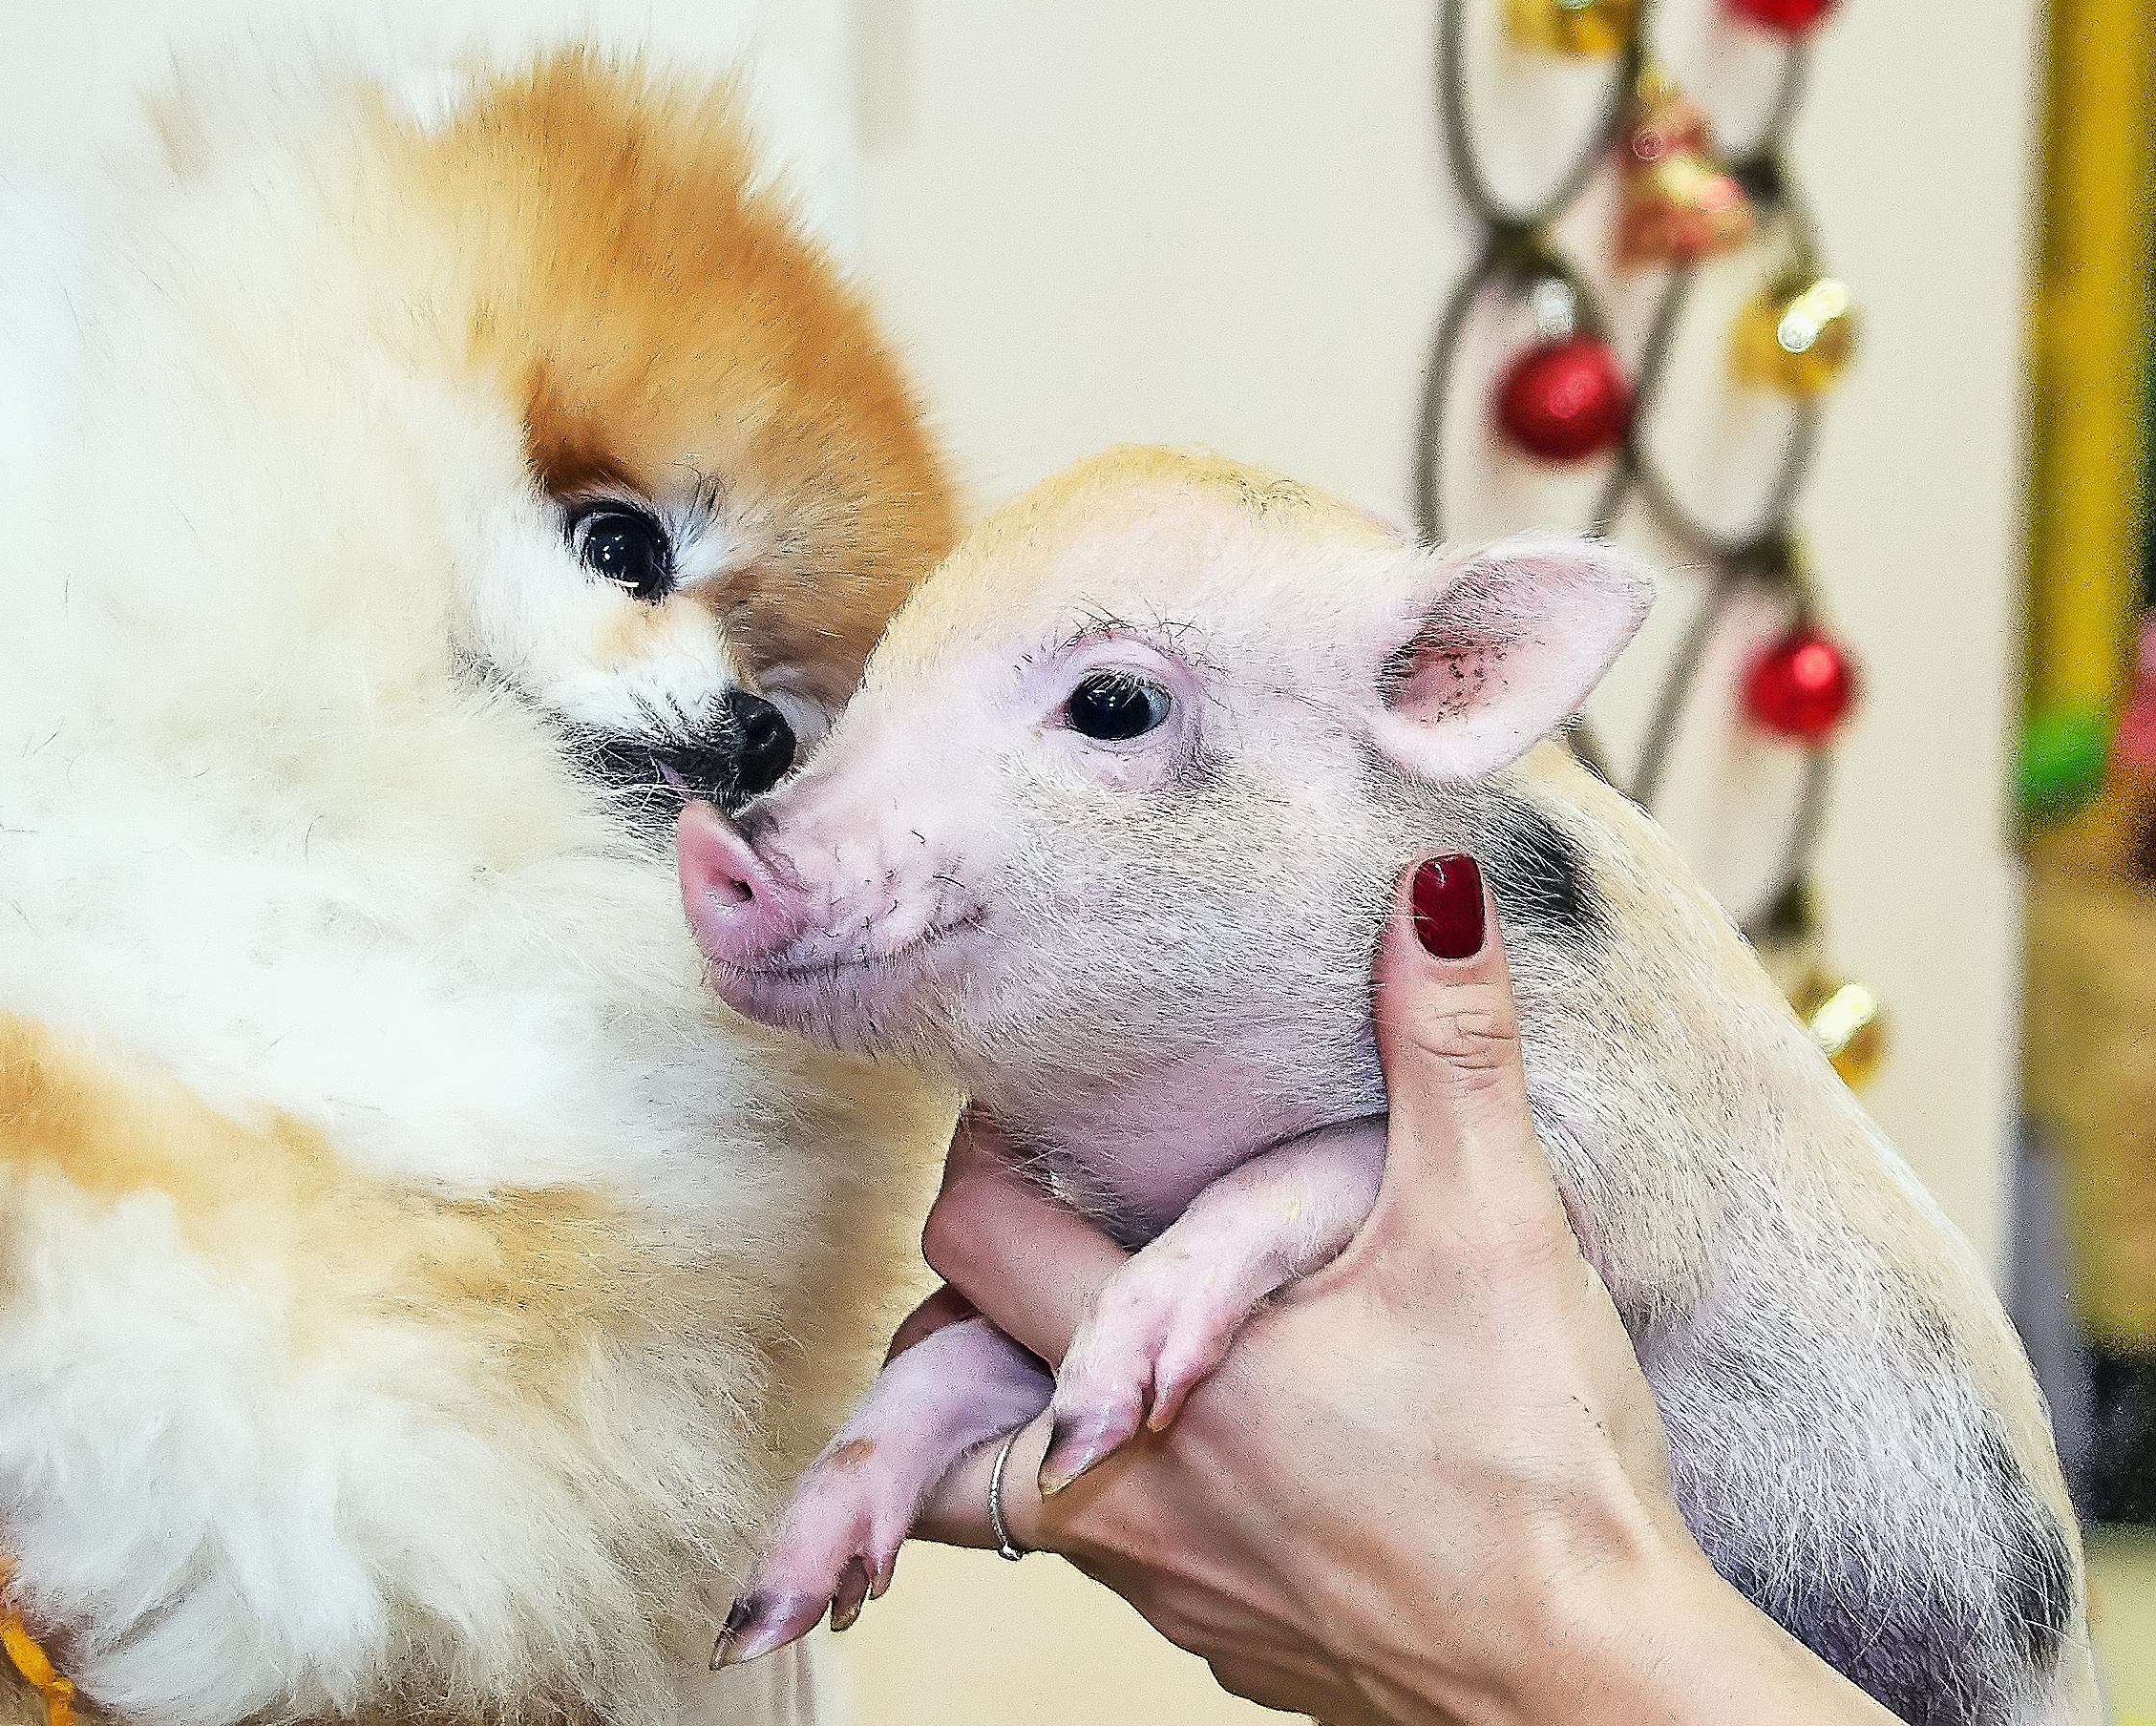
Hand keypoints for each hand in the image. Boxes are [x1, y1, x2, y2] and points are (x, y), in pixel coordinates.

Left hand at [907, 855, 1899, 1725]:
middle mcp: (1120, 1495)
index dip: (980, 1152)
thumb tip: (1435, 891)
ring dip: (1028, 1402)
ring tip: (1108, 1326)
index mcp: (1158, 1373)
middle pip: (938, 1379)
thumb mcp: (1498, 1225)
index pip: (969, 1234)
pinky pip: (1114, 1558)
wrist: (1599, 1686)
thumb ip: (1452, 1048)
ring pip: (1010, 1484)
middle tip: (1057, 1217)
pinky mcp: (1224, 1645)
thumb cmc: (1541, 1462)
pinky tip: (1214, 1448)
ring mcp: (1165, 1589)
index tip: (1040, 1113)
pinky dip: (1121, 1488)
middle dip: (976, 1290)